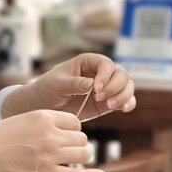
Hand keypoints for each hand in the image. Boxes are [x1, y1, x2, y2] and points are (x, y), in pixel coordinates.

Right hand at [0, 110, 106, 171]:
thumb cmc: (0, 136)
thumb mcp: (25, 119)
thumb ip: (47, 122)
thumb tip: (71, 130)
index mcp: (45, 117)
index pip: (75, 122)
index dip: (72, 130)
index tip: (63, 136)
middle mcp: (51, 135)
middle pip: (81, 138)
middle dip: (76, 144)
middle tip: (63, 149)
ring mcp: (51, 155)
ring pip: (83, 154)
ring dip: (81, 156)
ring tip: (70, 158)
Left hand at [16, 53, 135, 121]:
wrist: (43, 106)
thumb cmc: (47, 89)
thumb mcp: (56, 85)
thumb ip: (73, 84)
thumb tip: (90, 84)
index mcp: (88, 62)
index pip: (106, 63)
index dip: (105, 75)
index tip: (96, 89)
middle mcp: (100, 72)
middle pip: (121, 74)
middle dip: (115, 86)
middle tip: (100, 99)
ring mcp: (106, 87)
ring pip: (126, 86)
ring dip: (123, 95)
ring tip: (109, 106)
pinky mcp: (107, 102)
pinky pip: (125, 100)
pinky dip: (128, 103)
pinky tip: (123, 109)